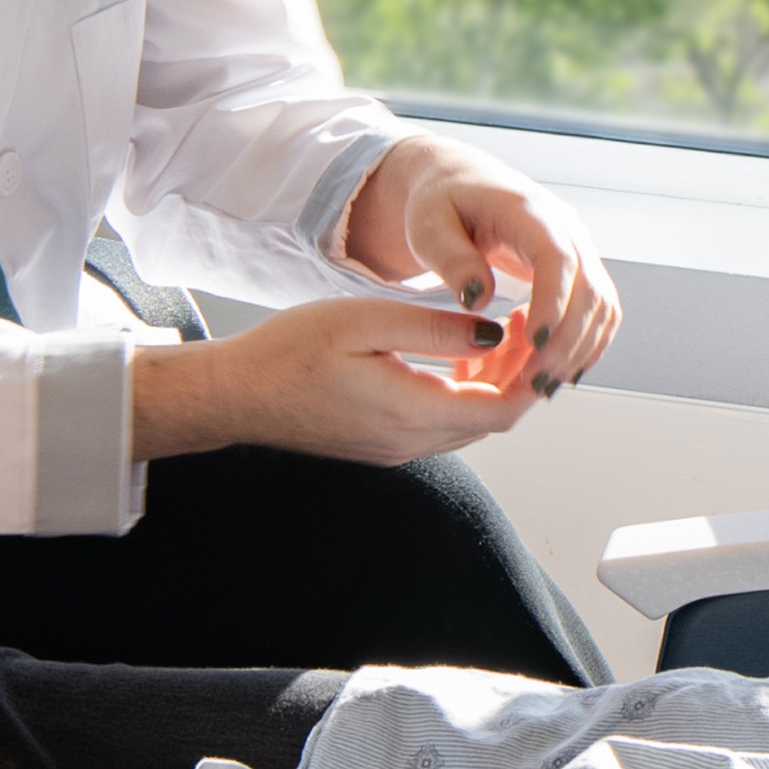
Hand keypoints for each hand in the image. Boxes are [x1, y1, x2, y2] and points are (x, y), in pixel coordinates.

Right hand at [129, 292, 548, 463]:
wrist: (235, 394)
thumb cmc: (288, 352)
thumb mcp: (365, 320)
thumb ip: (434, 328)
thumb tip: (495, 334)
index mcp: (410, 411)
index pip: (502, 410)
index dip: (530, 373)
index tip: (533, 330)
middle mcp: (409, 441)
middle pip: (491, 420)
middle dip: (516, 376)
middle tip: (518, 326)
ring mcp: (395, 449)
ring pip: (467, 425)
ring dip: (488, 386)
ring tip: (490, 337)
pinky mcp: (381, 446)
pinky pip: (440, 426)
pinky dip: (460, 395)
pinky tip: (449, 360)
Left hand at [339, 135, 619, 391]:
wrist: (459, 182)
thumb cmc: (440, 201)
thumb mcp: (429, 227)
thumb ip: (452, 260)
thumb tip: (479, 298)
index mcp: (527, 209)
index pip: (557, 257)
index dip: (553, 303)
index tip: (534, 343)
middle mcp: (564, 227)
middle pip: (590, 288)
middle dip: (567, 341)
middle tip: (534, 383)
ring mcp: (577, 248)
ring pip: (602, 305)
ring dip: (579, 349)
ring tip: (542, 386)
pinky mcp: (577, 269)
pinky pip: (598, 310)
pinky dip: (585, 344)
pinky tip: (557, 369)